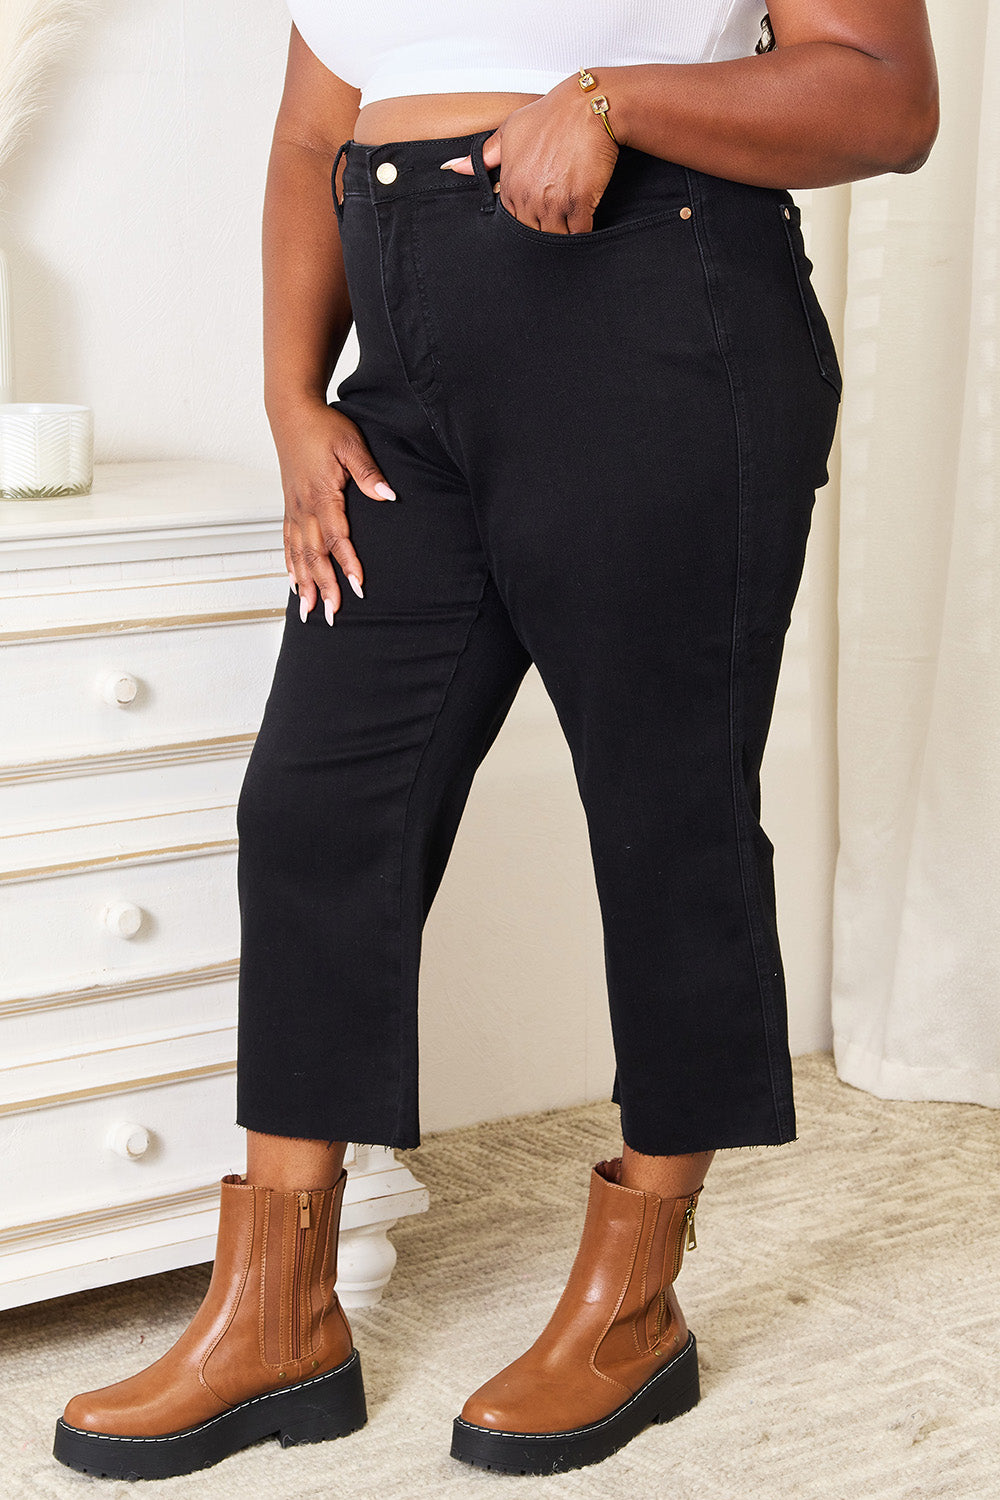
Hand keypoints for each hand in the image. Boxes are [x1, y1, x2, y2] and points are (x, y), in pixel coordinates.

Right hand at [269, 398, 395, 623]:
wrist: (292, 412)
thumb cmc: (324, 426)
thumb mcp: (351, 444)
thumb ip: (369, 473)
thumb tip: (389, 496)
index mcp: (321, 494)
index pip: (336, 537)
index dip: (347, 563)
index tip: (357, 586)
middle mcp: (304, 506)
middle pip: (314, 554)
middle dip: (323, 586)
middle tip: (332, 614)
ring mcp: (294, 508)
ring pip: (298, 554)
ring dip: (304, 584)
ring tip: (308, 611)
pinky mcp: (290, 506)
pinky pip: (288, 543)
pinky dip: (290, 566)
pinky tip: (294, 584)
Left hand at [442, 74, 618, 233]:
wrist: (586, 107)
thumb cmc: (551, 116)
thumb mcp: (510, 131)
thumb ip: (484, 156)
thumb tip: (454, 167)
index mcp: (511, 184)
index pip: (513, 222)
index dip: (526, 220)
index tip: (537, 213)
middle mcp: (529, 196)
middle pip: (533, 233)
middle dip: (544, 231)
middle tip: (556, 218)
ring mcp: (554, 202)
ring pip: (555, 237)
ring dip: (563, 233)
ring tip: (570, 220)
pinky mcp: (579, 203)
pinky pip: (579, 232)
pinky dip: (583, 230)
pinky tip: (585, 219)